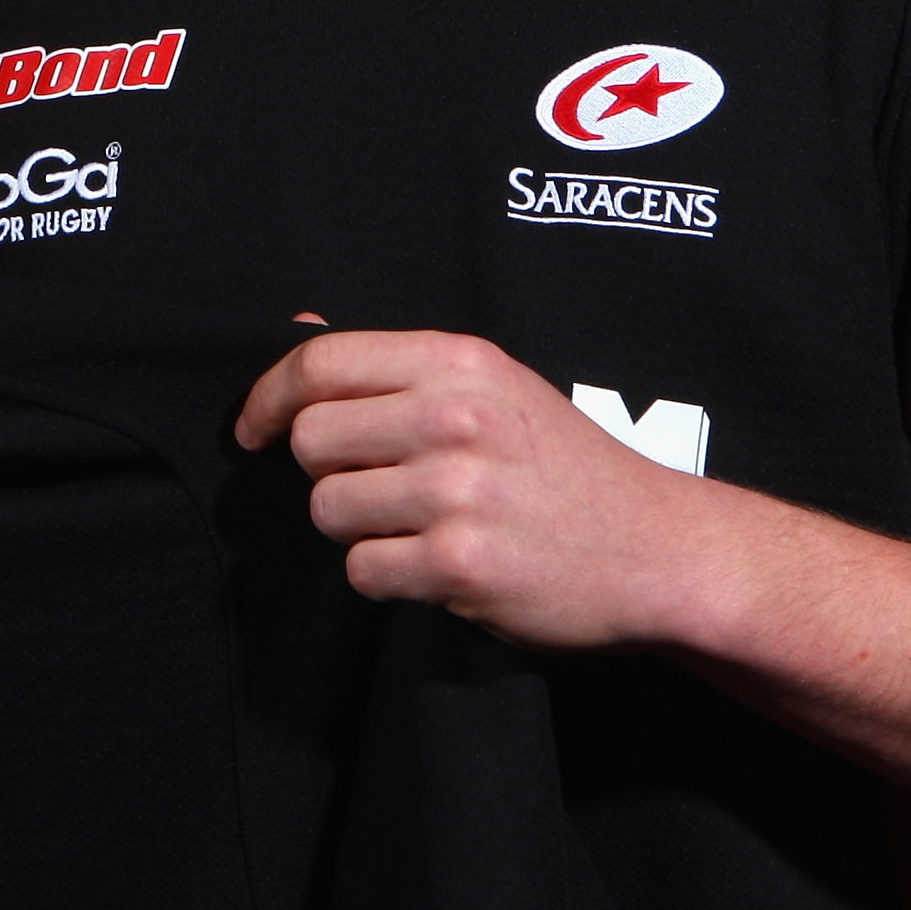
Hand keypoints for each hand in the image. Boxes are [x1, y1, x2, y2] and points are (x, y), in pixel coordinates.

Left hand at [234, 328, 715, 649]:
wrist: (657, 548)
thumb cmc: (564, 467)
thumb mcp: (494, 387)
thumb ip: (399, 369)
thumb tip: (299, 334)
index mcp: (458, 363)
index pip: (319, 363)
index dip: (267, 398)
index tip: (253, 429)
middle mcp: (453, 419)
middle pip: (311, 441)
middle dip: (326, 471)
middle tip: (375, 487)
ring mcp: (455, 492)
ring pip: (328, 510)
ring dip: (359, 528)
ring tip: (418, 526)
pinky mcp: (459, 563)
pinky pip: (363, 570)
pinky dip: (388, 576)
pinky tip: (436, 565)